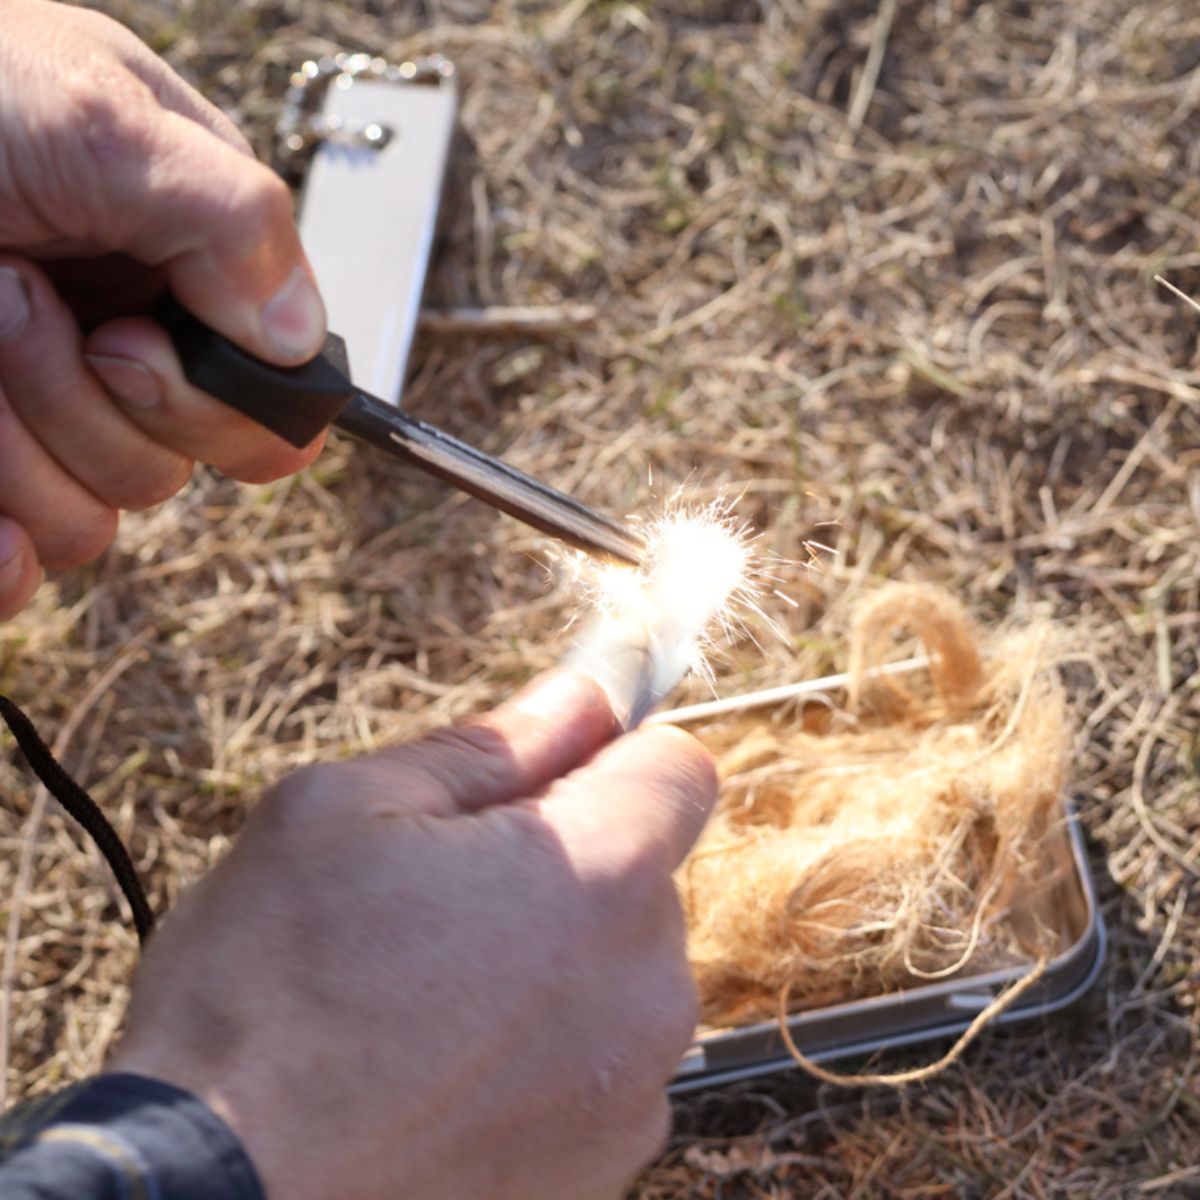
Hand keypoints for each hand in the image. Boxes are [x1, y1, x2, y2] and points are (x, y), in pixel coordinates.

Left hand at [0, 0, 328, 617]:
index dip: (218, 409)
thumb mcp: (98, 117)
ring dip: (19, 440)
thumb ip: (229, 218)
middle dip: (92, 407)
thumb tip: (296, 340)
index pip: (272, 404)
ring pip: (94, 516)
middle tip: (17, 297)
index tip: (125, 346)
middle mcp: (135, 348)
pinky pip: (29, 554)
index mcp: (196, 273)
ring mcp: (56, 408)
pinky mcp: (0, 459)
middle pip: (179, 468)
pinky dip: (5, 548)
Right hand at [106, 672, 717, 1199]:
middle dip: (569, 858)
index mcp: (601, 872)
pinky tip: (448, 1068)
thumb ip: (487, 748)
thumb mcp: (344, 813)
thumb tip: (577, 697)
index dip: (615, 753)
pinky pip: (601, 1060)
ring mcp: (634, 1085)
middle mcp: (648, 982)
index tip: (551, 769)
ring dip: (556, 956)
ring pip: (621, 968)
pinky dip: (548, 1047)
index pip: (679, 766)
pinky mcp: (606, 1164)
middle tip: (448, 890)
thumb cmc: (267, 991)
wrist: (216, 1198)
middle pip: (645, 871)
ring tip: (433, 991)